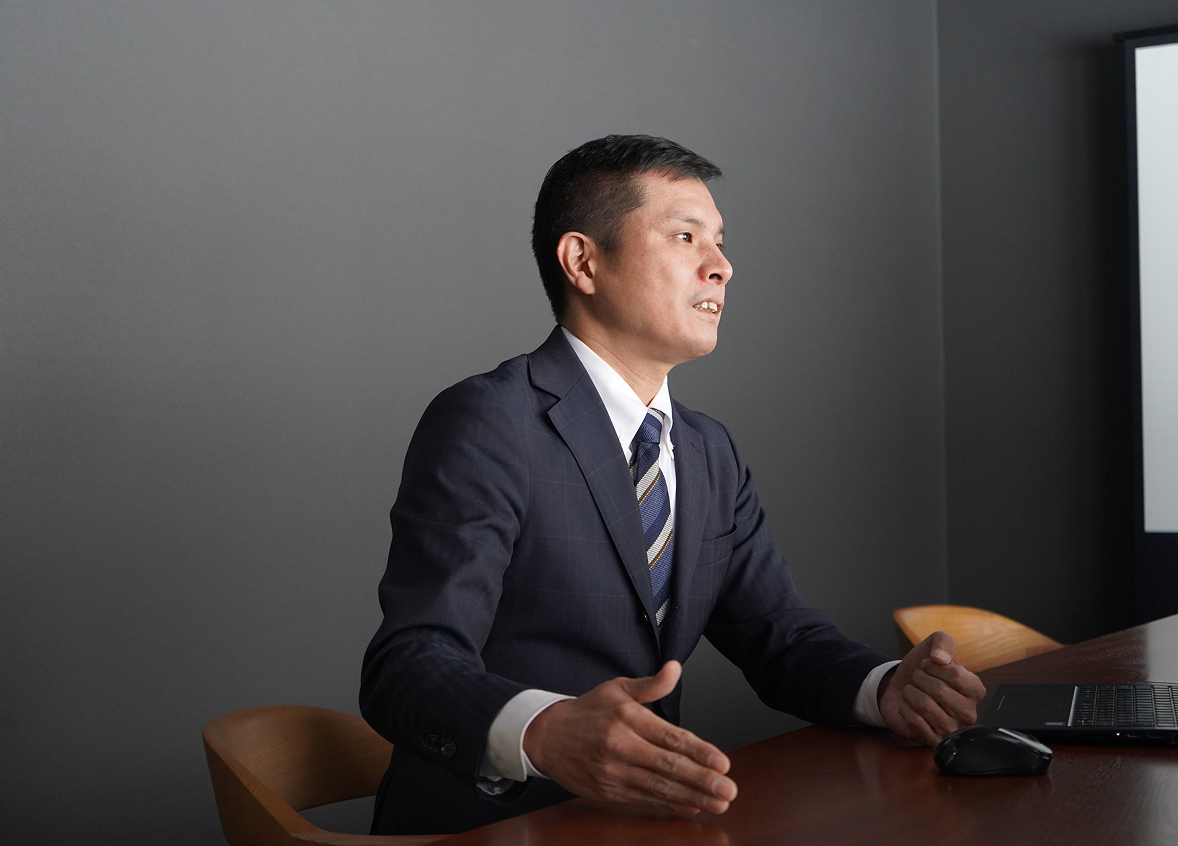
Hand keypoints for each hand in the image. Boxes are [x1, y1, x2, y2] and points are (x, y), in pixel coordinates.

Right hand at [523, 660, 736, 814]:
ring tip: (718, 803)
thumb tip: (675, 668)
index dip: (699, 751)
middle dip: (701, 780)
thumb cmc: (587, 712)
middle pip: (668, 766)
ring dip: (691, 797)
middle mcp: (621, 746)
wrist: (545, 736)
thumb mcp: (617, 688)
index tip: (723, 762)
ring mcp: (613, 772)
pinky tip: (691, 806)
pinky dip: (669, 805)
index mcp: (627, 718)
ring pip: (658, 787)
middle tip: (728, 789)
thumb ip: (651, 684)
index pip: (670, 737)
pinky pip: (644, 799)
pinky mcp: (608, 791)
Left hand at [878, 631, 985, 745]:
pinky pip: (914, 720)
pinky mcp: (934, 740)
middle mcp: (968, 712)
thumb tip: (941, 658)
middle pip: (939, 690)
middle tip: (918, 679)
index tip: (927, 665)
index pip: (954, 674)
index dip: (932, 665)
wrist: (899, 688)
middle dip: (919, 678)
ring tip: (913, 692)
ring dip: (911, 693)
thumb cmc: (922, 671)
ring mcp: (952, 728)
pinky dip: (905, 708)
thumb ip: (943, 642)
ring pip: (925, 705)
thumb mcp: (933, 647)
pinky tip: (909, 706)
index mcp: (975, 690)